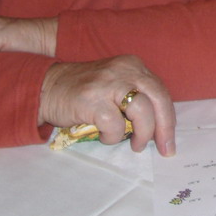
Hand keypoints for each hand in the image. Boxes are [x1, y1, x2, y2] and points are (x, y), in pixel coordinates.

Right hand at [39, 55, 175, 155]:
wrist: (47, 87)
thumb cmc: (84, 92)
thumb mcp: (115, 84)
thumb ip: (136, 97)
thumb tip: (159, 127)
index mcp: (133, 66)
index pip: (161, 92)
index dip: (168, 118)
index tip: (169, 140)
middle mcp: (125, 70)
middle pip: (158, 99)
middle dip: (164, 128)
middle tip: (164, 149)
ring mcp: (108, 84)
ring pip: (142, 111)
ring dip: (143, 134)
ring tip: (135, 145)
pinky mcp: (92, 100)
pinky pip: (115, 125)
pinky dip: (113, 137)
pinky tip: (104, 136)